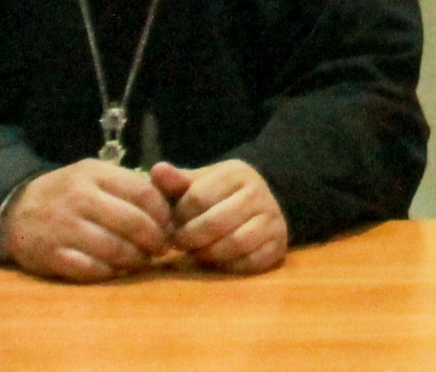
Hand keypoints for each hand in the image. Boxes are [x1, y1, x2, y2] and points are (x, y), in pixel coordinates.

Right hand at [0, 159, 174, 281]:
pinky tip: (113, 270)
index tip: (170, 226)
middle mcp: (79, 197)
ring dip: (134, 259)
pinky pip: (89, 269)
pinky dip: (108, 272)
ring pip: (114, 248)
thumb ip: (130, 185)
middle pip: (133, 222)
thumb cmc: (68, 193)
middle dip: (154, 240)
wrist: (16, 209)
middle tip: (160, 249)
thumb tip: (172, 205)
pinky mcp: (49, 255)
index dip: (163, 214)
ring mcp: (62, 227)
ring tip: (139, 261)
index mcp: (95, 174)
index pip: (143, 193)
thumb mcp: (96, 176)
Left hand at [151, 158, 289, 274]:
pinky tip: (219, 260)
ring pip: (234, 243)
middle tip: (181, 244)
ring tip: (198, 252)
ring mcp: (272, 220)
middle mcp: (259, 194)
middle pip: (214, 222)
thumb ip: (177, 181)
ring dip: (209, 253)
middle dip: (191, 238)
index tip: (173, 224)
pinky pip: (250, 262)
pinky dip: (230, 265)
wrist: (265, 202)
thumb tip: (157, 170)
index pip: (197, 197)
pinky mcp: (278, 245)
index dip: (179, 216)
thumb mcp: (202, 182)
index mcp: (237, 174)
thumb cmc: (223, 194)